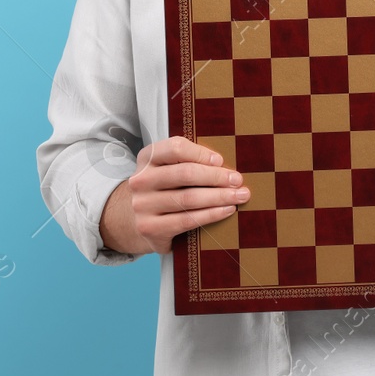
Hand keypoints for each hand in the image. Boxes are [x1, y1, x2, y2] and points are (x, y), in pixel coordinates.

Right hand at [99, 137, 248, 254]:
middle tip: (237, 180)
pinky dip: (211, 214)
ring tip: (239, 196)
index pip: (175, 148)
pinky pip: (187, 220)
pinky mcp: (150, 228)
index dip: (201, 153)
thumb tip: (224, 164)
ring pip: (188, 198)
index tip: (220, 160)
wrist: (135, 219)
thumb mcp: (167, 168)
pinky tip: (227, 210)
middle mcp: (141, 180)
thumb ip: (188, 161)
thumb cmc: (163, 188)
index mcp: (147, 157)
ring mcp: (143, 205)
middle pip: (185, 174)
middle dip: (216, 177)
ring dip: (219, 197)